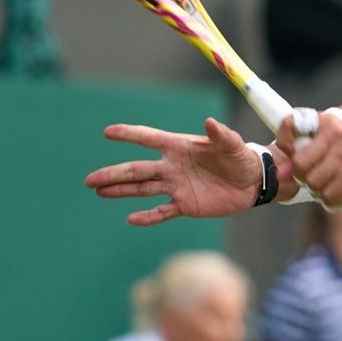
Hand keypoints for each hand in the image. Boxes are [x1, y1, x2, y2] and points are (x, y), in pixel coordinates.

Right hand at [85, 118, 260, 225]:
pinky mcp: (185, 205)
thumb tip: (209, 122)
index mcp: (180, 147)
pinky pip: (162, 211)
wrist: (252, 182)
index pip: (149, 139)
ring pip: (142, 188)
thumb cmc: (240, 157)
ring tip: (99, 191)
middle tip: (89, 180)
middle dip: (113, 174)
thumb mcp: (232, 144)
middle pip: (137, 169)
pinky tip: (131, 218)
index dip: (130, 134)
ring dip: (121, 191)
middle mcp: (172, 166)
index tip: (108, 132)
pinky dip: (148, 216)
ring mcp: (176, 186)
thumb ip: (220, 134)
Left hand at [274, 111, 341, 209]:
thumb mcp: (333, 147)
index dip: (284, 143)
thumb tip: (280, 174)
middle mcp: (337, 135)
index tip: (292, 156)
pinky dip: (332, 202)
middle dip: (305, 177)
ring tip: (334, 186)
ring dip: (320, 191)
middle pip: (299, 164)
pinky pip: (327, 196)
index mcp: (329, 123)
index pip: (290, 124)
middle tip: (321, 178)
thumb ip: (305, 155)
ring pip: (312, 183)